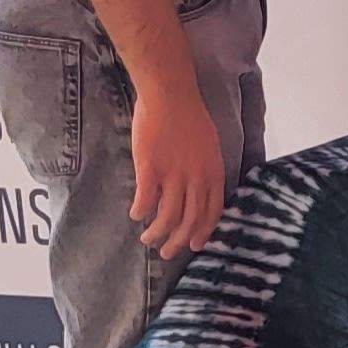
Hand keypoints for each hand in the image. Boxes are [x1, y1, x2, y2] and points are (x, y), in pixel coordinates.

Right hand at [129, 78, 226, 257]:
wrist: (170, 94)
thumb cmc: (189, 116)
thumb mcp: (209, 146)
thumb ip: (205, 170)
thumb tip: (199, 191)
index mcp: (213, 172)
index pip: (212, 212)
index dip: (203, 232)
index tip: (194, 245)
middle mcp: (196, 178)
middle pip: (189, 221)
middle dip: (178, 242)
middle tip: (167, 253)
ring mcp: (173, 175)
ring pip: (167, 217)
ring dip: (156, 233)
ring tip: (147, 239)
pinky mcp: (151, 169)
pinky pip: (145, 200)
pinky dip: (140, 211)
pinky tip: (135, 214)